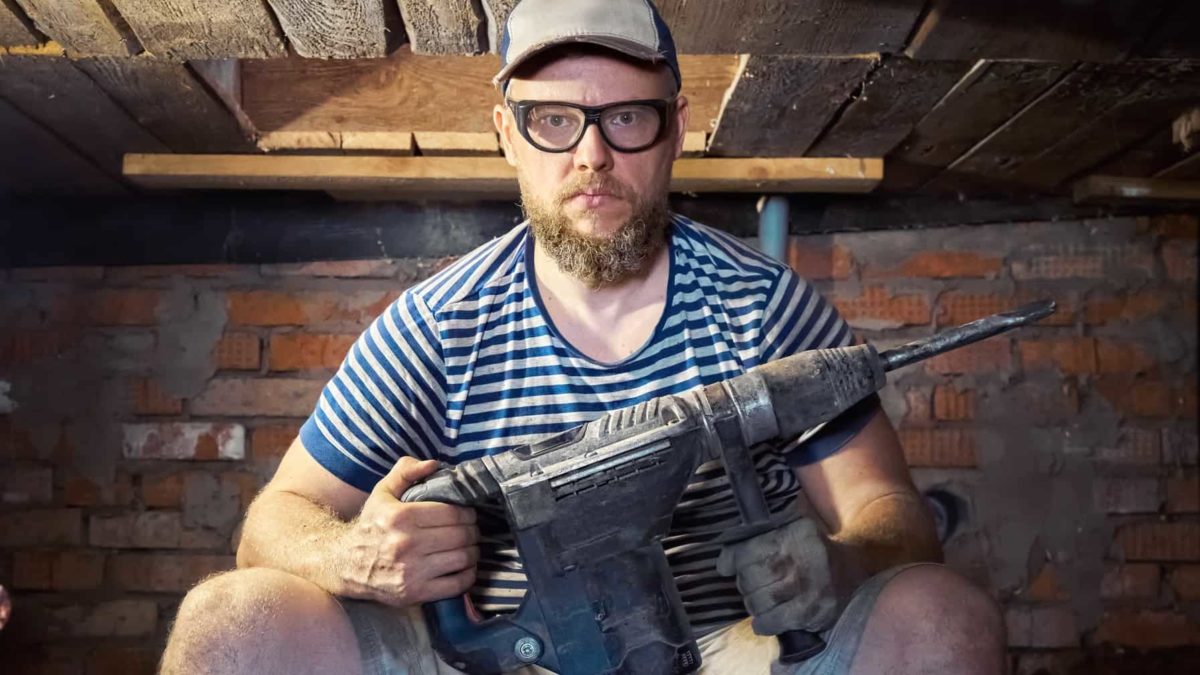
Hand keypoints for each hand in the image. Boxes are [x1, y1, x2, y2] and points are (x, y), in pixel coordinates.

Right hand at [339, 457, 479, 606]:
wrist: (345, 565)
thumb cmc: (371, 525)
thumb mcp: (382, 493)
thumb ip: (406, 472)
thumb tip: (433, 464)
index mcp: (401, 517)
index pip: (453, 513)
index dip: (468, 512)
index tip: (468, 514)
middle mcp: (406, 545)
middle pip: (461, 535)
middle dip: (473, 531)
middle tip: (471, 530)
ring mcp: (411, 572)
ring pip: (463, 558)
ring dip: (473, 552)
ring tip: (469, 547)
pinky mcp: (414, 594)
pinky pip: (457, 585)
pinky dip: (468, 575)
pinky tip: (464, 567)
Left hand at [716, 517, 838, 635]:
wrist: (853, 570)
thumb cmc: (811, 551)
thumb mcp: (789, 533)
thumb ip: (756, 542)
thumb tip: (722, 564)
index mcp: (791, 535)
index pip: (746, 551)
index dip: (732, 561)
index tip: (728, 567)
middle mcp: (798, 559)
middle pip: (749, 578)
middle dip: (745, 584)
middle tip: (754, 585)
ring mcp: (806, 586)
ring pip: (757, 601)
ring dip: (753, 604)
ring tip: (763, 600)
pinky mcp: (811, 611)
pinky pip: (772, 621)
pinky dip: (763, 624)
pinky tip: (764, 621)